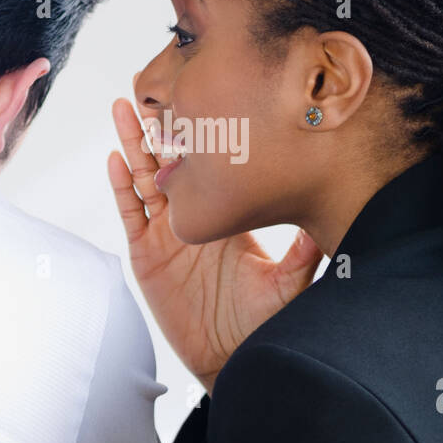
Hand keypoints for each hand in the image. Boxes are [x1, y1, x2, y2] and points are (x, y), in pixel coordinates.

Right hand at [107, 99, 323, 393]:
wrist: (233, 356)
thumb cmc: (260, 320)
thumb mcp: (289, 281)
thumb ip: (304, 252)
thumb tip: (325, 220)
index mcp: (223, 216)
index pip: (209, 166)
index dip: (200, 133)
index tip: (202, 96)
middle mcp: (191, 218)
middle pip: (169, 161)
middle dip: (159, 125)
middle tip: (152, 86)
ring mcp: (165, 234)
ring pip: (144, 179)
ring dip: (134, 144)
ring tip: (125, 108)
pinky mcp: (147, 255)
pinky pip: (132, 215)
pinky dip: (122, 187)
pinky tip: (117, 159)